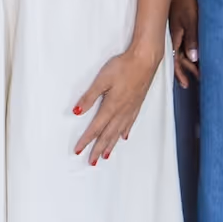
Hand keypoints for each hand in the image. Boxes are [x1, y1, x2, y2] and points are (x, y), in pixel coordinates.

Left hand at [72, 40, 166, 162]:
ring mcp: (131, 109)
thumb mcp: (102, 80)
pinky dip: (124, 132)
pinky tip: (124, 137)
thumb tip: (77, 112)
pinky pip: (129, 123)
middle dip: (98, 149)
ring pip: (118, 132)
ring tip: (105, 156)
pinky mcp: (137, 104)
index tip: (78, 150)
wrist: (145, 60)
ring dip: (111, 145)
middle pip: (107, 135)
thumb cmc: (124, 67)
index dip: (86, 140)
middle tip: (92, 161)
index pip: (95, 128)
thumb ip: (89, 97)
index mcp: (111, 107)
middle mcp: (121, 111)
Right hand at [167, 0, 199, 86]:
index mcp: (175, 38)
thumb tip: (193, 58)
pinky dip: (185, 50)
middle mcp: (173, 37)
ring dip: (186, 62)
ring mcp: (175, 31)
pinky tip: (190, 52)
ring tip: (194, 70)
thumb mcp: (190, 21)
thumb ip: (192, 39)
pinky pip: (180, 43)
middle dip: (185, 71)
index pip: (176, 61)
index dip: (181, 74)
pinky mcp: (178, 26)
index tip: (187, 84)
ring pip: (179, 51)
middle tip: (193, 81)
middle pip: (178, 59)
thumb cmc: (184, 1)